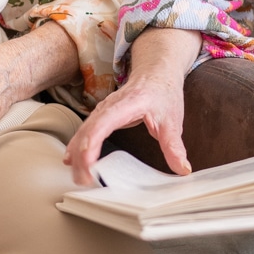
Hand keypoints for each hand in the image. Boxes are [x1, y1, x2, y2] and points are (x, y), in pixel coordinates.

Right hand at [67, 74, 192, 185]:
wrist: (156, 73)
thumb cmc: (163, 93)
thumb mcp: (173, 120)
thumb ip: (175, 145)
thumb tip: (183, 169)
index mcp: (128, 104)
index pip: (104, 122)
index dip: (92, 142)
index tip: (88, 162)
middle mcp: (110, 106)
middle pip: (88, 130)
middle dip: (81, 155)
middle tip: (84, 180)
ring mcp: (102, 110)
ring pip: (83, 131)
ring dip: (77, 154)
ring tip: (79, 177)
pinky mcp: (100, 116)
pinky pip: (84, 131)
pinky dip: (77, 147)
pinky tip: (70, 161)